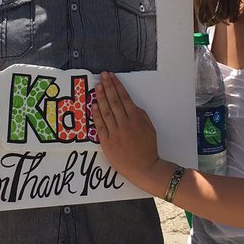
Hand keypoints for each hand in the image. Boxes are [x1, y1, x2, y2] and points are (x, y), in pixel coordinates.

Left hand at [92, 72, 161, 188]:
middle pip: (114, 101)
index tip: (112, 76)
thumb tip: (130, 104)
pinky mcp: (107, 142)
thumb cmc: (148, 148)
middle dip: (107, 86)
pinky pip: (100, 126)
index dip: (117, 86)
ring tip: (96, 86)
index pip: (124, 98)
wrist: (144, 168)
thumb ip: (140, 115)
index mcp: (136, 119)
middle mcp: (124, 124)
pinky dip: (96, 115)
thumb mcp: (149, 128)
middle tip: (102, 75)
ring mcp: (114, 133)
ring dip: (100, 97)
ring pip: (106, 111)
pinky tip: (93, 105)